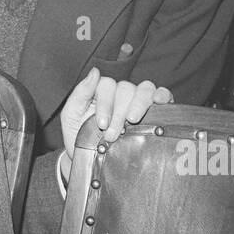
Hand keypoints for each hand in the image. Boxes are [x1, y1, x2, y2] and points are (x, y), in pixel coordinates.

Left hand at [57, 68, 172, 183]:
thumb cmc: (80, 136)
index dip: (105, 103)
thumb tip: (95, 71)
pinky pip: (163, 94)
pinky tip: (160, 102)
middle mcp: (121, 93)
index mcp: (101, 91)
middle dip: (118, 112)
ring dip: (139, 104)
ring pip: (143, 90)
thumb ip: (80, 93)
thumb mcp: (71, 116)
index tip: (101, 124)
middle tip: (113, 134)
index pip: (107, 85)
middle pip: (125, 89)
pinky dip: (163, 95)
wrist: (93, 162)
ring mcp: (139, 101)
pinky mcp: (156, 111)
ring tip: (133, 120)